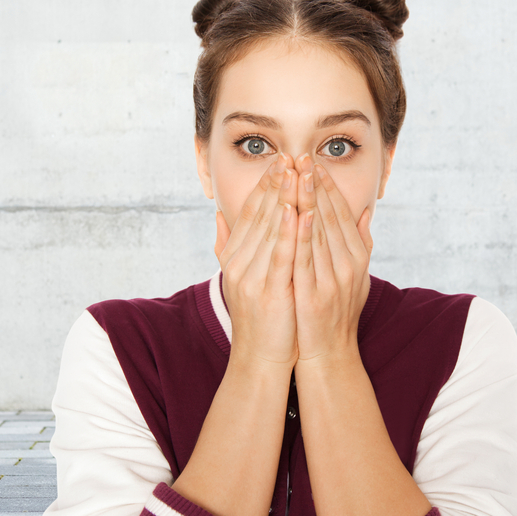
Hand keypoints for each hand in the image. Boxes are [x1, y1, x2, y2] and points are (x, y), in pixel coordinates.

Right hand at [214, 153, 299, 369]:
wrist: (260, 360)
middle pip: (261, 215)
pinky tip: (298, 210)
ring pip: (271, 230)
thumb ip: (228, 246)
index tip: (280, 161)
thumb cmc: (260, 318)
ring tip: (297, 172)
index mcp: (234, 257)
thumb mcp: (239, 277)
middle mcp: (239, 263)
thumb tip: (219, 217)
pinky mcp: (269, 292)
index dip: (265, 185)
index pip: (250, 212)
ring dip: (285, 198)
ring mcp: (252, 277)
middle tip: (291, 155)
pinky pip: (281, 256)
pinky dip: (290, 232)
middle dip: (277, 183)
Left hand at [292, 155, 372, 364]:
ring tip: (297, 174)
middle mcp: (349, 265)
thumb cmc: (338, 314)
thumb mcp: (356, 276)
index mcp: (357, 257)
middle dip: (316, 185)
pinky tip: (295, 213)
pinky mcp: (314, 294)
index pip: (342, 213)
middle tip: (303, 156)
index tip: (315, 162)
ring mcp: (333, 280)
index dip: (328, 186)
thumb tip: (365, 211)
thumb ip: (361, 243)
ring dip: (307, 200)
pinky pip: (306, 258)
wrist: (329, 356)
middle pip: (331, 217)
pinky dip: (301, 234)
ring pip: (319, 231)